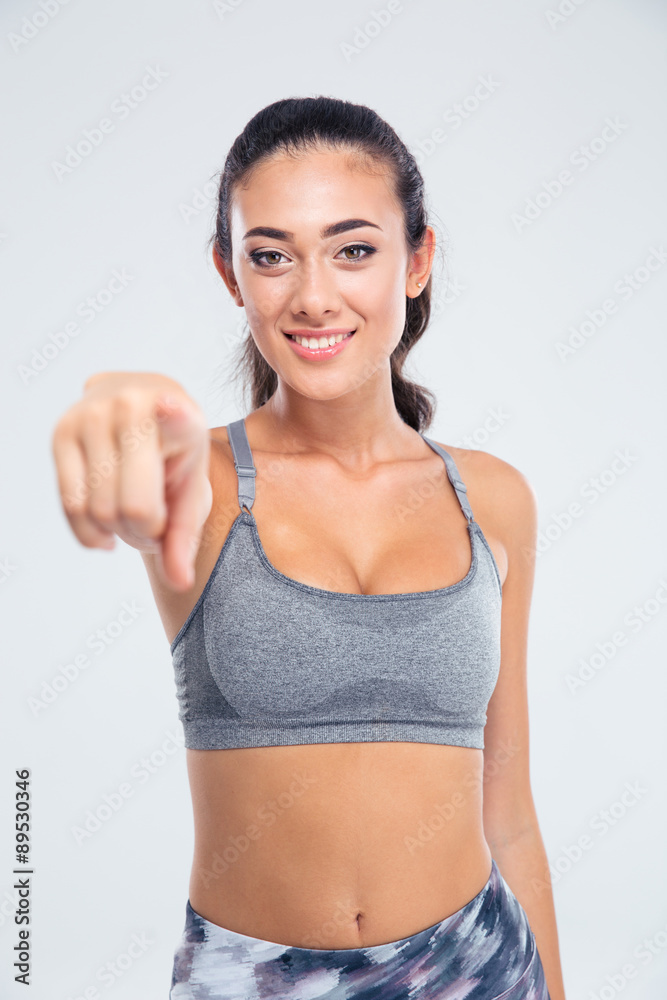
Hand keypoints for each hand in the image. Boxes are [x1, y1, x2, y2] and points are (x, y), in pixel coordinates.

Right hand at [51, 371, 212, 590]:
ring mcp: (92, 415)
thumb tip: (180, 583)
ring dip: (118, 533)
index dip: (174, 414)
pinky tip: (107, 531)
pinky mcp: (61, 431)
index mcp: (180, 414)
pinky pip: (70, 504)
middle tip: (156, 524)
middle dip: (145, 533)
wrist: (140, 404)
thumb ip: (185, 538)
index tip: (171, 407)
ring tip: (134, 518)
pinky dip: (90, 532)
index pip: (176, 418)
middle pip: (132, 509)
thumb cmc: (174, 454)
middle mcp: (133, 407)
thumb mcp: (191, 489)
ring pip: (99, 511)